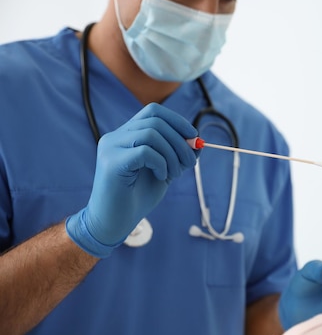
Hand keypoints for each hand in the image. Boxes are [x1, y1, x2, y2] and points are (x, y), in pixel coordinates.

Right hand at [66, 103, 197, 257]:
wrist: (114, 223)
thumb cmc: (138, 197)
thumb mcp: (165, 170)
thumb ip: (178, 154)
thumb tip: (198, 141)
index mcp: (126, 135)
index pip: (153, 111)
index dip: (177, 120)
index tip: (194, 137)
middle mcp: (115, 137)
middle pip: (155, 120)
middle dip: (180, 141)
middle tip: (190, 162)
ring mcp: (111, 148)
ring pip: (151, 134)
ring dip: (173, 154)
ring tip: (175, 174)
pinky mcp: (111, 162)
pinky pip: (145, 151)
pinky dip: (161, 163)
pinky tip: (161, 176)